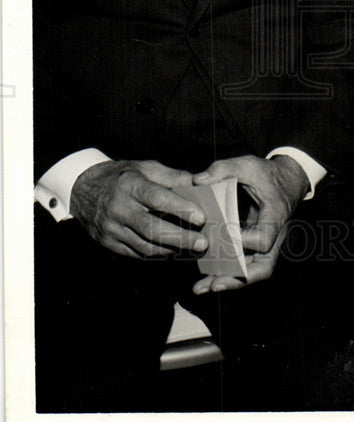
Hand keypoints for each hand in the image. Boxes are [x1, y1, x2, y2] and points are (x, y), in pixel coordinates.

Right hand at [70, 159, 206, 258]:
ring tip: (193, 249)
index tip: (201, 217)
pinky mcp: (108, 243)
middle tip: (203, 243)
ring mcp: (111, 228)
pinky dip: (157, 254)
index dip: (180, 209)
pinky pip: (136, 253)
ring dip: (172, 249)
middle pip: (152, 228)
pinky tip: (173, 251)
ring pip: (145, 245)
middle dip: (181, 238)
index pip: (157, 198)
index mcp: (129, 185)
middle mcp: (119, 208)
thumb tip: (200, 183)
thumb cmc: (122, 176)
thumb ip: (172, 177)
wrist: (83, 189)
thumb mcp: (145, 167)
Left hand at [191, 154, 308, 294]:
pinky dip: (228, 273)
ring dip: (229, 282)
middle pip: (263, 268)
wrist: (287, 179)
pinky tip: (206, 278)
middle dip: (237, 279)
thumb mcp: (248, 164)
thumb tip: (198, 181)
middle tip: (213, 285)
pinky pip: (245, 265)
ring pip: (253, 272)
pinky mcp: (256, 247)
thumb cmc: (268, 173)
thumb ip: (223, 169)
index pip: (264, 239)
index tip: (224, 235)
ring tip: (201, 287)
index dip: (243, 242)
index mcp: (276, 216)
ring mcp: (267, 244)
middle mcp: (275, 236)